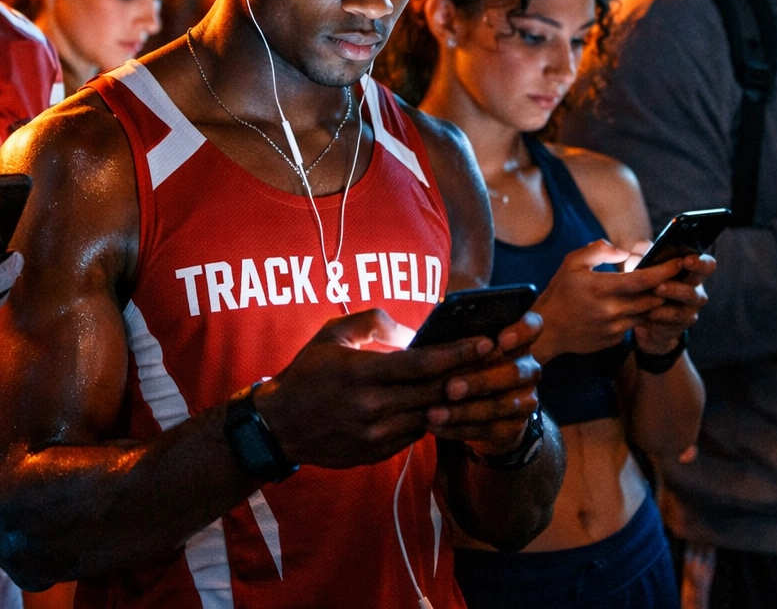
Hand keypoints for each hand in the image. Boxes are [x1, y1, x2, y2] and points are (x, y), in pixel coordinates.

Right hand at [254, 309, 507, 468]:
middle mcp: (370, 407)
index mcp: (360, 373)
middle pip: (433, 392)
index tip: (485, 342)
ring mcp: (374, 435)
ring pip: (430, 417)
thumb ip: (373, 323)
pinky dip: (435, 420)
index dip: (457, 353)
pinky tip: (451, 407)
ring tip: (484, 386)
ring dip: (458, 403)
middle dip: (469, 376)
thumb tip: (414, 332)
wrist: (279, 426)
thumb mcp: (332, 335)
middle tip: (497, 363)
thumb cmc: (309, 373)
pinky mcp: (377, 453)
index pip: (420, 364)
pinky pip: (416, 434)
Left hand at [429, 310, 544, 457]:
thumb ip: (458, 341)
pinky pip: (488, 429)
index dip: (522, 331)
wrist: (484, 407)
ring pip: (499, 405)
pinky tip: (436, 427)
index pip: (533, 326)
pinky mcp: (515, 426)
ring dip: (464, 411)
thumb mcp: (464, 349)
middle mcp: (529, 369)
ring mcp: (526, 399)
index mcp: (520, 341)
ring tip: (433, 413)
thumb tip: (434, 337)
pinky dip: (459, 428)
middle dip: (480, 381)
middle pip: (514, 372)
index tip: (500, 340)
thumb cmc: (467, 365)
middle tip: (449, 388)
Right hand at [530, 238, 669, 360]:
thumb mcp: (572, 263)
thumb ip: (598, 251)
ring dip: (655, 301)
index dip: (664, 270)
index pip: (642, 279)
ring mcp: (613, 327)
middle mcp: (610, 310)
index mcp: (601, 288)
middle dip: (666, 286)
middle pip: (651, 298)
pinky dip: (638, 314)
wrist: (548, 330)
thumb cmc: (560, 293)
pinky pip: (634, 324)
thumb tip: (625, 251)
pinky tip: (635, 306)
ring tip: (662, 289)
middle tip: (677, 275)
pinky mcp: (614, 339)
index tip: (679, 262)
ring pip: (646, 313)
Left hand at [634, 253, 713, 355]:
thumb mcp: (649, 266)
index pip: (707, 266)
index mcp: (692, 273)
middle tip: (659, 286)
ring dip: (665, 307)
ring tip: (649, 302)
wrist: (647, 314)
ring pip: (682, 311)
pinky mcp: (677, 328)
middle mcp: (695, 292)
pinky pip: (670, 325)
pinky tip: (645, 315)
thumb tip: (641, 244)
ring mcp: (688, 311)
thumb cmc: (650, 282)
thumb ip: (648, 255)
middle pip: (695, 291)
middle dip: (677, 288)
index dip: (700, 264)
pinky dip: (656, 320)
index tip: (686, 260)